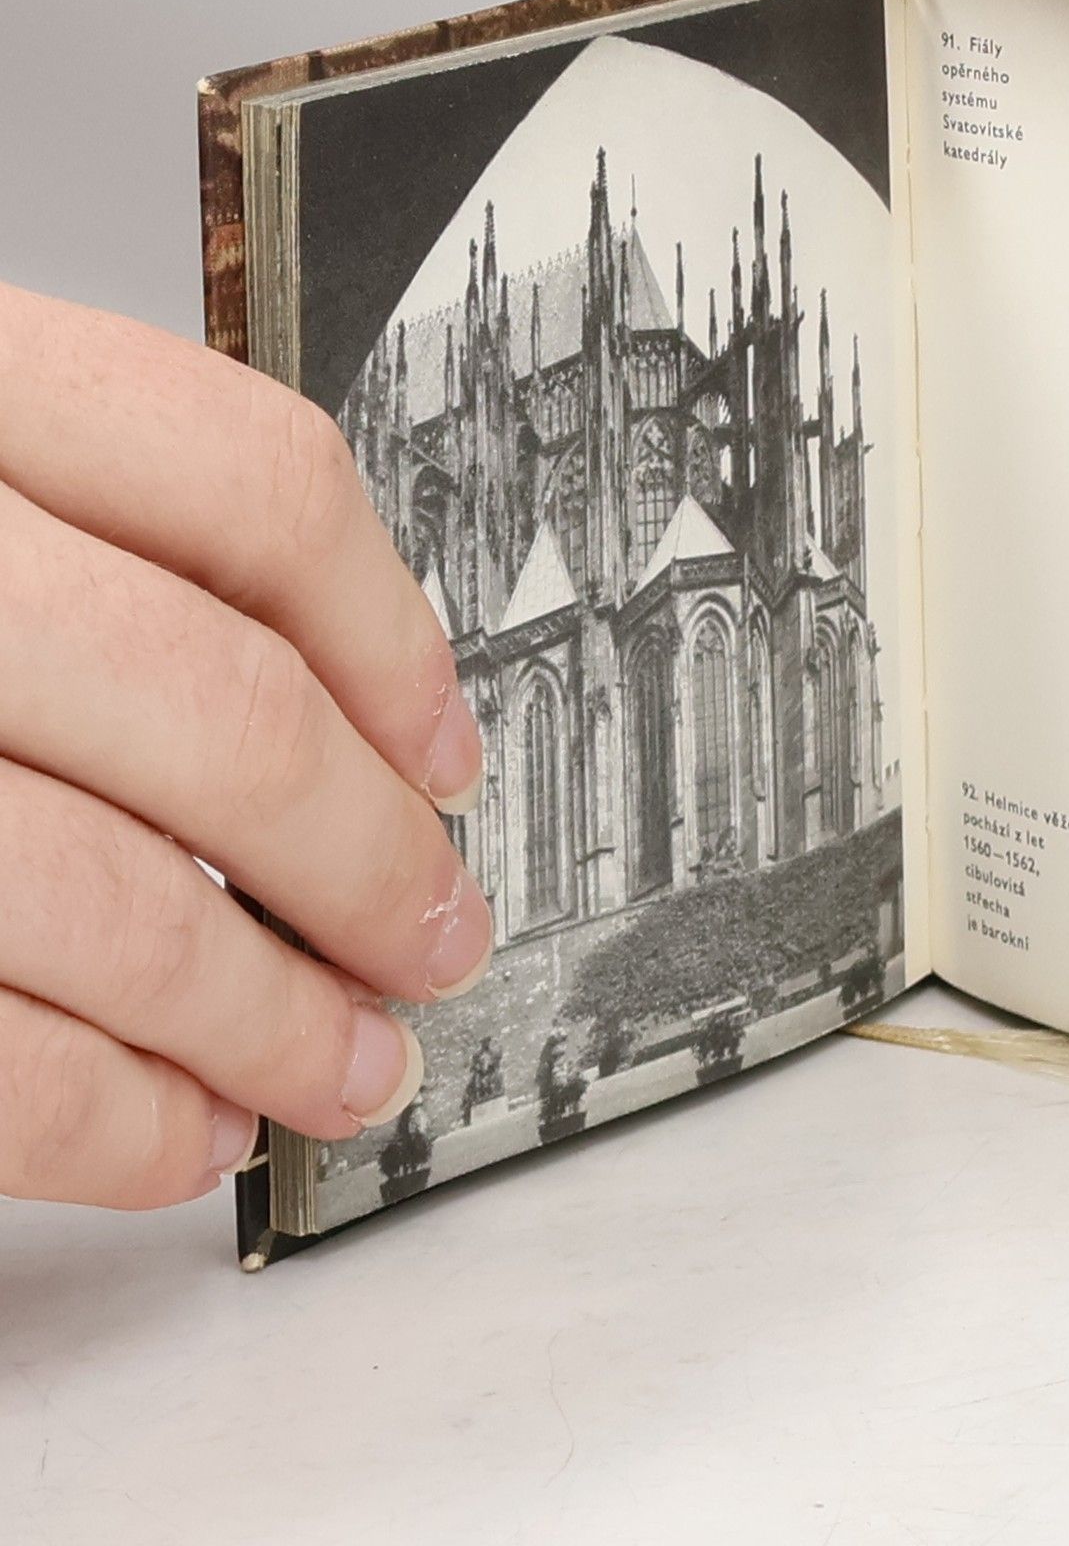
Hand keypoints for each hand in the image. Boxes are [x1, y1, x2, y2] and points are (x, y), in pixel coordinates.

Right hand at [0, 285, 491, 1209]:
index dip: (391, 637)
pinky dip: (108, 1118)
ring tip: (346, 1063)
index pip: (249, 483)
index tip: (444, 752)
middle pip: (215, 712)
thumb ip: (83, 541)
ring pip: (110, 903)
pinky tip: (180, 1127)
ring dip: (268, 1019)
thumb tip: (342, 716)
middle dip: (366, 861)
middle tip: (434, 934)